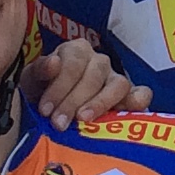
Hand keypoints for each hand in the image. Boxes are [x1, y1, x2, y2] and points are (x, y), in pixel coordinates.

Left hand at [23, 37, 147, 126]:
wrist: (54, 112)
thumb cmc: (43, 93)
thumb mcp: (33, 81)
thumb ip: (39, 71)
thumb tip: (54, 63)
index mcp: (76, 50)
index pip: (72, 63)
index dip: (59, 87)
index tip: (45, 110)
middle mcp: (99, 60)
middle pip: (92, 76)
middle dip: (73, 101)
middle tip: (59, 123)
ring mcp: (116, 78)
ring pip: (118, 84)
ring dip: (100, 103)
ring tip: (84, 120)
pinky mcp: (130, 96)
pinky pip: (142, 93)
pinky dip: (138, 100)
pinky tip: (130, 110)